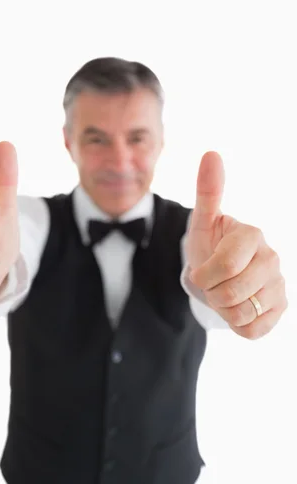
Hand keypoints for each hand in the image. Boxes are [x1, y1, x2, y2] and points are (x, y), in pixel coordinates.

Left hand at [185, 151, 287, 338]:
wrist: (218, 277)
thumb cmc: (210, 246)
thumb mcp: (202, 223)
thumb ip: (207, 191)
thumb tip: (211, 153)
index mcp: (252, 235)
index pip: (226, 265)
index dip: (205, 275)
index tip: (203, 270)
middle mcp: (272, 258)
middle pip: (231, 294)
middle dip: (211, 293)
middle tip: (213, 283)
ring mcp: (280, 285)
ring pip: (241, 314)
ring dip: (223, 310)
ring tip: (225, 294)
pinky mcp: (281, 309)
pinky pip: (252, 330)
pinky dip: (237, 324)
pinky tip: (238, 307)